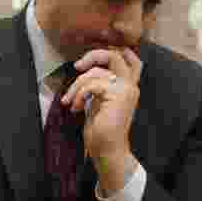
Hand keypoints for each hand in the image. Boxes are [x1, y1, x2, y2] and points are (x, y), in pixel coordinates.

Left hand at [63, 48, 142, 196]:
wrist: (107, 150)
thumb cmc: (101, 130)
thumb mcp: (98, 101)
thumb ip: (98, 84)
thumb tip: (84, 68)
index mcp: (128, 87)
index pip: (130, 59)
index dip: (113, 50)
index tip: (91, 60)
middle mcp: (130, 86)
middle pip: (115, 55)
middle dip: (93, 56)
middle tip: (77, 67)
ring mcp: (126, 90)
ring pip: (97, 71)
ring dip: (77, 85)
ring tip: (70, 101)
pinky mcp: (117, 95)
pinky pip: (92, 85)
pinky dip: (79, 95)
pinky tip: (76, 108)